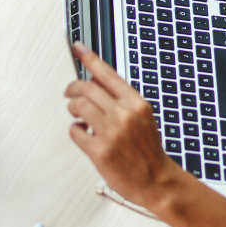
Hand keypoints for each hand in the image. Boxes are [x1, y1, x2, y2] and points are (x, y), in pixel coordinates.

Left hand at [65, 43, 187, 211]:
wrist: (156, 180)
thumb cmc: (148, 150)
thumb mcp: (142, 118)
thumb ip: (121, 102)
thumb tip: (95, 86)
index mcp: (136, 103)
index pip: (107, 73)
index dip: (89, 58)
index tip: (78, 47)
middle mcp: (123, 114)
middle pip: (86, 88)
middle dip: (72, 89)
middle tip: (70, 93)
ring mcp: (111, 132)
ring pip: (77, 107)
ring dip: (73, 109)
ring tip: (79, 115)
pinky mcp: (99, 151)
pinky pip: (75, 131)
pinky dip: (75, 130)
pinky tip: (84, 134)